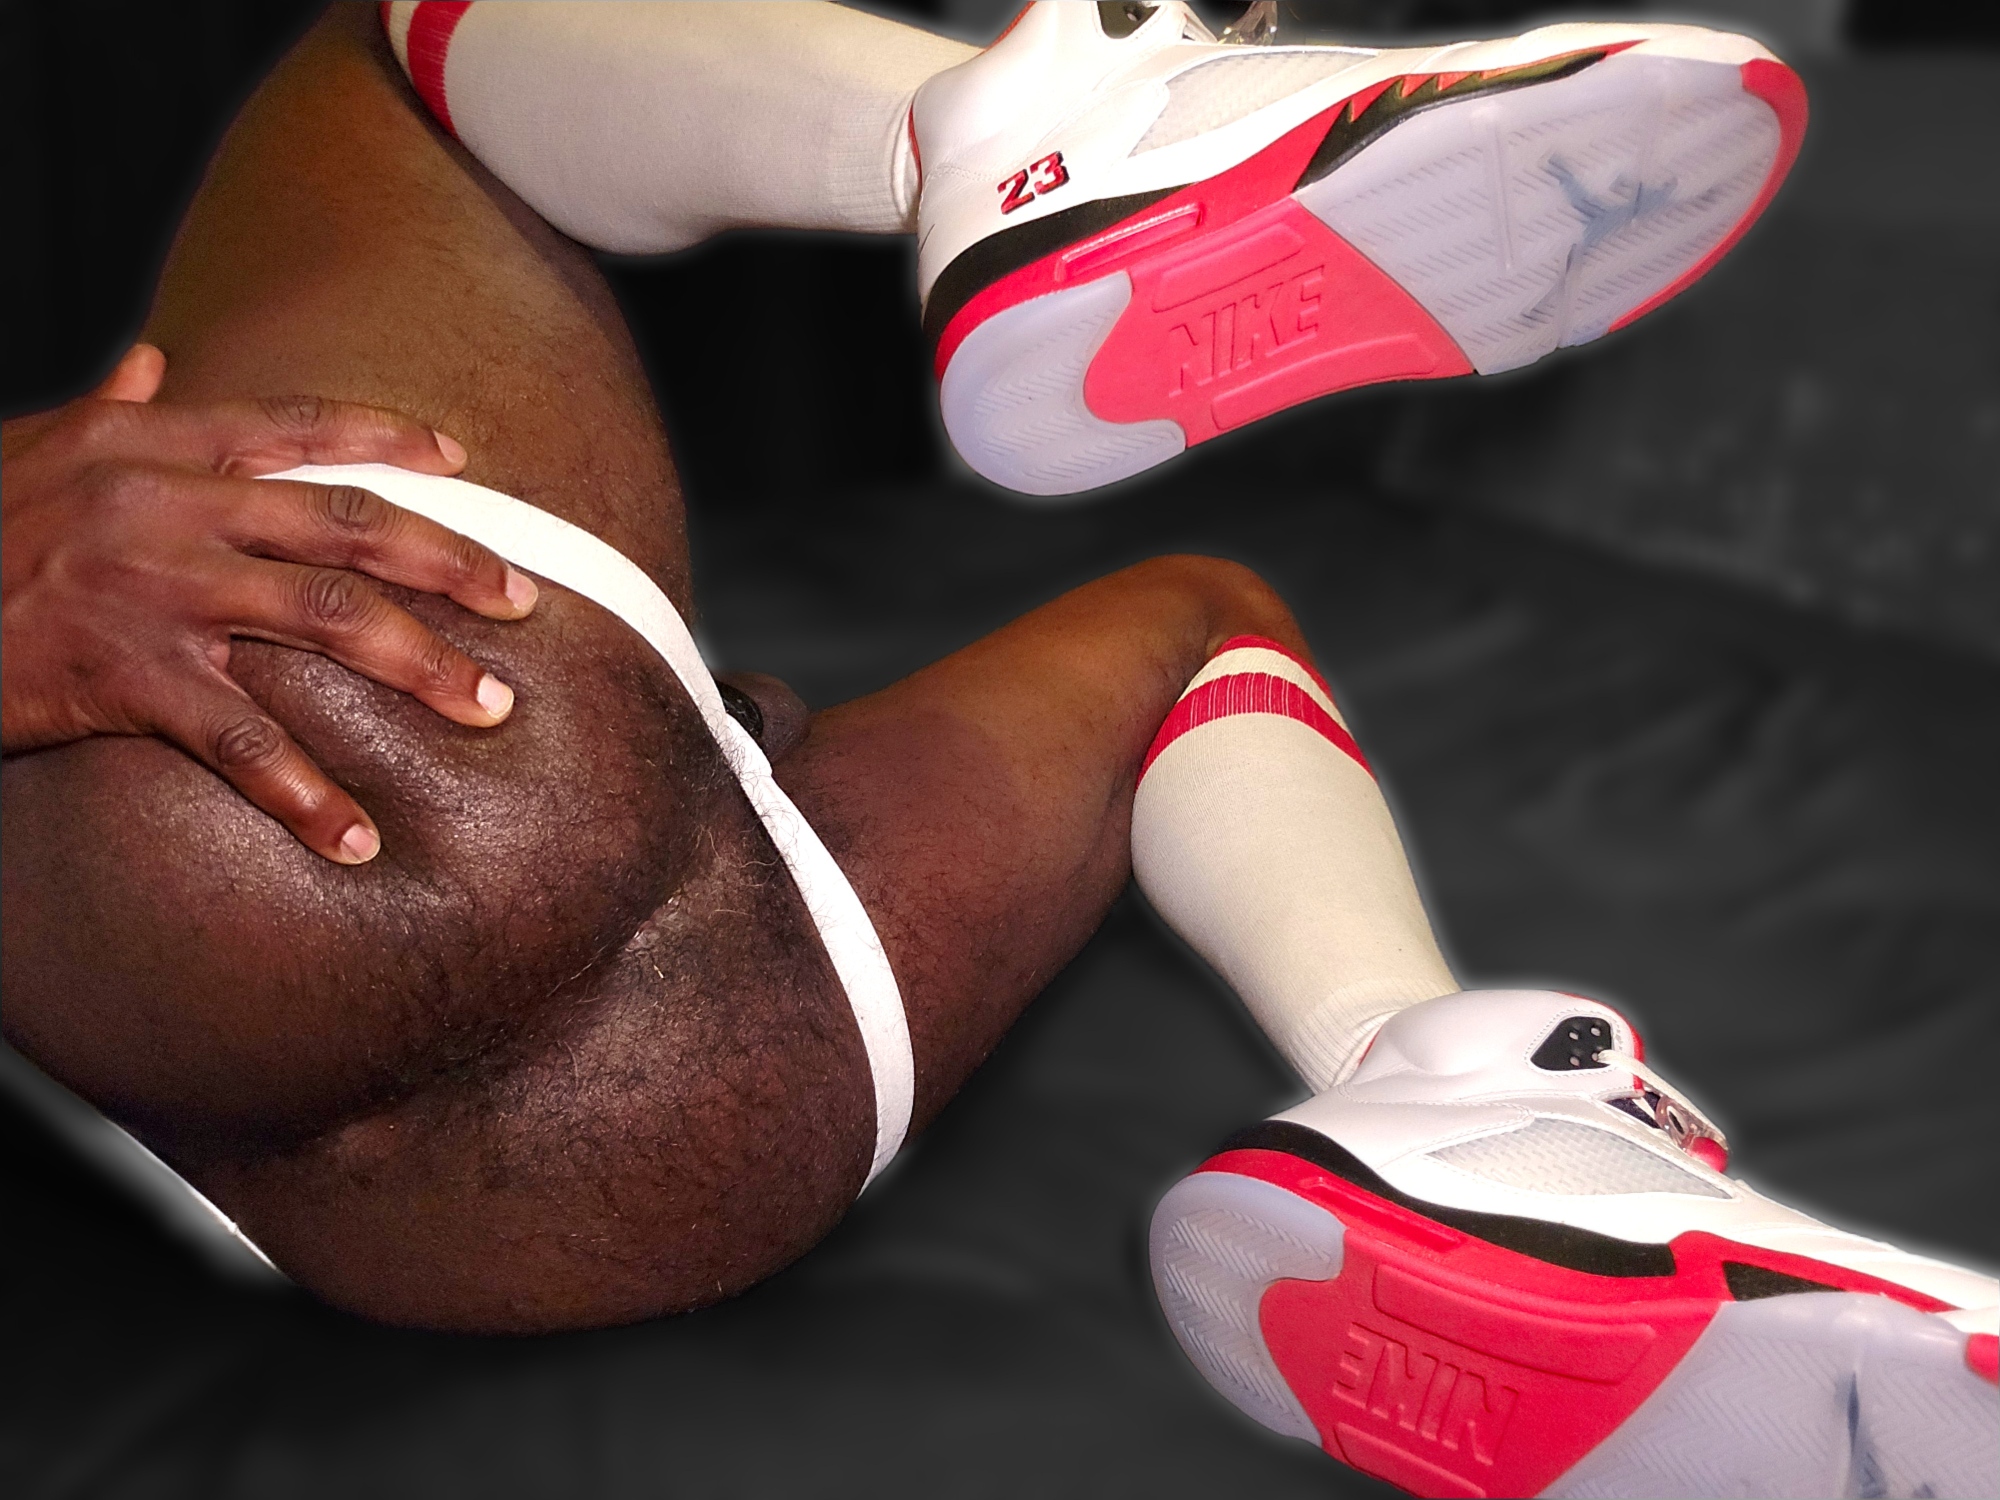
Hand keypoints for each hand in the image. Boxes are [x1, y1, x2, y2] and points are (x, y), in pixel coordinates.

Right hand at [2, 344, 538, 862]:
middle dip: (448, 561)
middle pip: (343, 524)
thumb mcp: (34, 450)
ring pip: (324, 617)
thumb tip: (155, 360)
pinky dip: (307, 795)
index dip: (386, 437)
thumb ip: (110, 410)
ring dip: (420, 665)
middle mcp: (166, 506)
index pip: (292, 428)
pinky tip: (359, 838)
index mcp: (150, 447)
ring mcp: (154, 593)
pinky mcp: (128, 680)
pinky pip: (245, 743)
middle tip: (523, 600)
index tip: (464, 461)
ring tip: (489, 706)